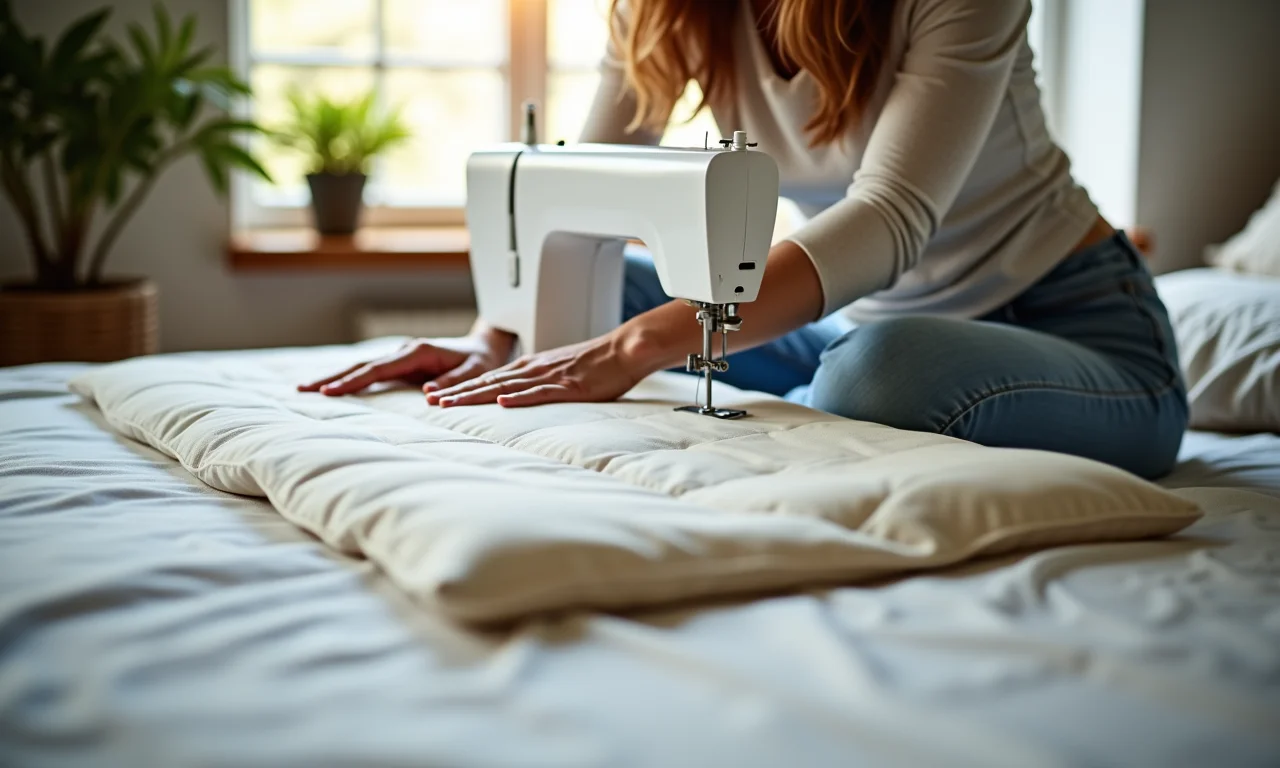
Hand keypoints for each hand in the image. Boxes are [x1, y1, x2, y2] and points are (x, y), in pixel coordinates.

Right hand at [298, 330, 513, 396]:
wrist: (486, 348)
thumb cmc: (482, 363)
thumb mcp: (475, 374)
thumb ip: (454, 383)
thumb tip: (430, 395)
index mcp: (418, 352)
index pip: (379, 369)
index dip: (354, 381)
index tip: (330, 391)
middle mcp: (404, 351)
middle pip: (361, 366)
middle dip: (332, 378)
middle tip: (302, 389)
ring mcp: (400, 357)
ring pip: (361, 368)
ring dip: (335, 378)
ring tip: (305, 389)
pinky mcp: (400, 365)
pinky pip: (370, 373)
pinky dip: (349, 380)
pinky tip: (331, 388)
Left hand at [427, 330, 650, 407]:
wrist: (623, 349)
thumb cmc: (596, 365)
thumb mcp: (560, 375)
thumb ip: (540, 386)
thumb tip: (518, 400)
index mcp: (531, 367)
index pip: (488, 378)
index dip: (462, 388)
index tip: (438, 397)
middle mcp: (534, 369)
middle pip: (488, 381)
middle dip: (458, 392)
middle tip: (431, 401)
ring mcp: (550, 376)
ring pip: (506, 386)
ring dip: (477, 395)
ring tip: (452, 403)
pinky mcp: (569, 386)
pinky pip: (541, 392)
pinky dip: (520, 398)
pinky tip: (503, 403)